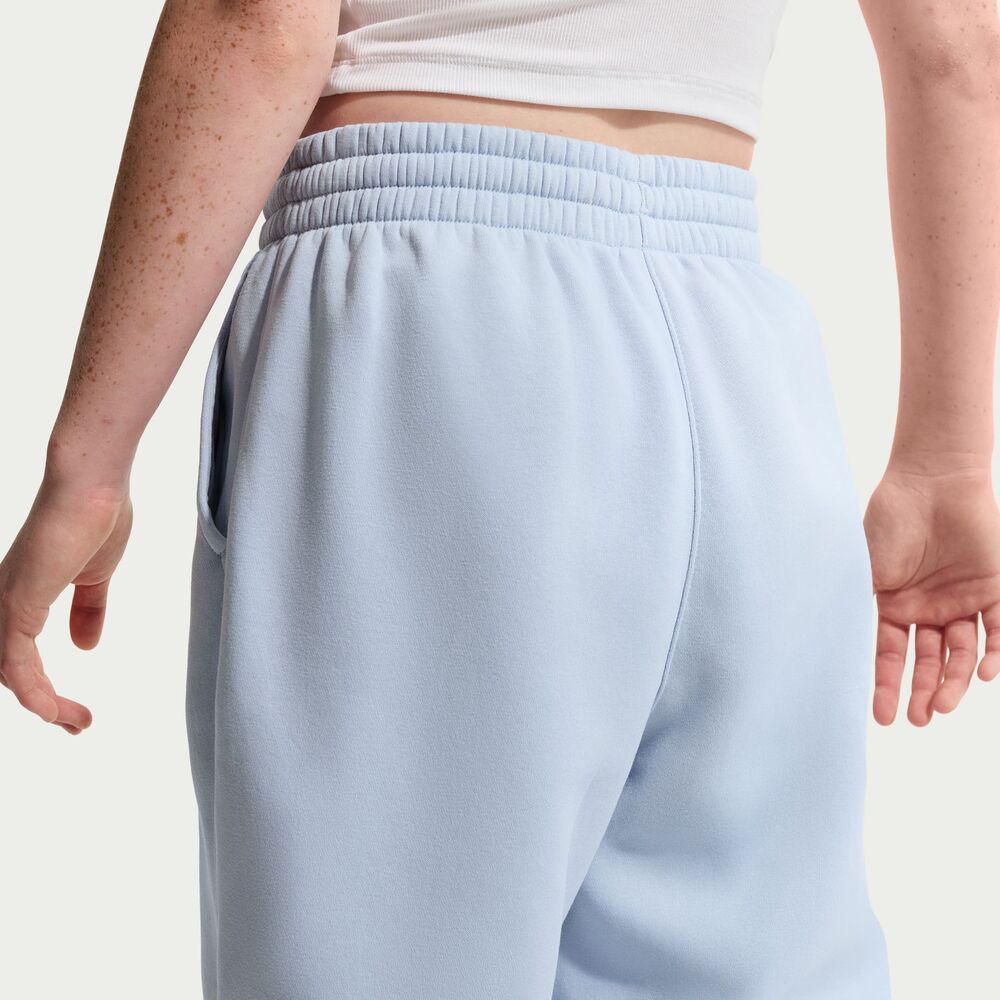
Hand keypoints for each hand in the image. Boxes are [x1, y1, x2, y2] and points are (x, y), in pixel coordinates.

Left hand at [0, 475, 132, 732]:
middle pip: (10, 672)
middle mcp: (5, 603)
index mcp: (22, 596)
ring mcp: (7, 603)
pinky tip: (52, 710)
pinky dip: (33, 692)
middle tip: (77, 724)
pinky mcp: (17, 602)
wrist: (92, 484)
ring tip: (77, 722)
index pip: (20, 656)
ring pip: (9, 674)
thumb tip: (85, 646)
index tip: (76, 711)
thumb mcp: (97, 575)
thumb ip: (89, 610)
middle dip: (44, 704)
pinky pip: (15, 663)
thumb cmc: (96, 515)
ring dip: (43, 705)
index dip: (45, 688)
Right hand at [864, 462, 999, 725]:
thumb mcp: (865, 571)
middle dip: (925, 692)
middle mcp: (929, 609)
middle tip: (922, 718)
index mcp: (895, 605)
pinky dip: (994, 653)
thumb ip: (860, 607)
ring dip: (955, 681)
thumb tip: (835, 650)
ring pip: (962, 652)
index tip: (884, 716)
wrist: (932, 481)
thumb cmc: (889, 521)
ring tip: (945, 704)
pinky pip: (998, 629)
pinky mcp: (995, 588)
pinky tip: (982, 675)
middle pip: (930, 661)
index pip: (891, 655)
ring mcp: (962, 600)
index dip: (886, 686)